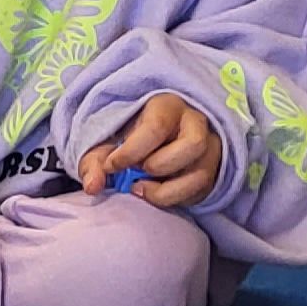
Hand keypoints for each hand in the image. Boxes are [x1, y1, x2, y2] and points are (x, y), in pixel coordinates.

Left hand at [78, 93, 222, 209]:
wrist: (150, 145)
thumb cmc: (128, 141)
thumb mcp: (106, 146)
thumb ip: (94, 163)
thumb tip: (93, 186)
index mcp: (166, 106)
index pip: (156, 126)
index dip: (131, 152)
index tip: (112, 166)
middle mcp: (195, 122)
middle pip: (193, 144)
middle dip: (159, 165)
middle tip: (137, 172)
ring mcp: (210, 147)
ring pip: (201, 173)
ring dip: (167, 190)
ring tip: (143, 188)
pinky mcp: (213, 170)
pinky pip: (201, 191)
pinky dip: (176, 199)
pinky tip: (157, 193)